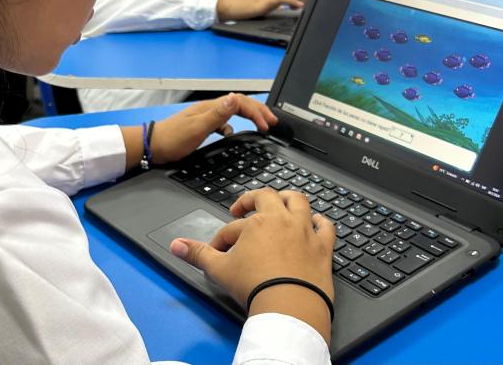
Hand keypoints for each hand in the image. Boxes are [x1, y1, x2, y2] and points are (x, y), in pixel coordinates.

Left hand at [149, 93, 276, 164]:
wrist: (152, 147)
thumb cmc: (172, 139)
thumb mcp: (197, 128)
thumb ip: (218, 114)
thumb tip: (235, 98)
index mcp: (211, 108)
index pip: (241, 103)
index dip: (257, 112)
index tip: (267, 126)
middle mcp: (210, 109)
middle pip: (239, 104)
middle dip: (258, 111)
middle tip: (272, 122)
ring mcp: (206, 117)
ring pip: (233, 111)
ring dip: (249, 116)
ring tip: (260, 124)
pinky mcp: (202, 126)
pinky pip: (224, 121)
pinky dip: (234, 125)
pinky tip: (233, 134)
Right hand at [170, 189, 335, 341]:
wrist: (289, 305)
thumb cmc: (256, 286)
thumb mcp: (220, 269)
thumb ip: (197, 254)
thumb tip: (176, 245)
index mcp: (257, 222)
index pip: (233, 227)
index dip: (223, 239)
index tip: (219, 252)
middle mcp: (282, 220)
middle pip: (267, 197)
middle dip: (252, 201)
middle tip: (242, 210)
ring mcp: (304, 231)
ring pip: (298, 202)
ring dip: (288, 199)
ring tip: (279, 203)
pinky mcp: (322, 247)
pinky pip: (326, 226)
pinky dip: (321, 222)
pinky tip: (316, 222)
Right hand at [216, 0, 306, 20]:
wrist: (224, 5)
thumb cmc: (237, 8)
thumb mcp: (256, 8)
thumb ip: (267, 8)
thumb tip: (278, 12)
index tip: (306, 4)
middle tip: (305, 6)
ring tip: (301, 7)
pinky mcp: (262, 2)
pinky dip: (292, 0)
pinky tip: (298, 7)